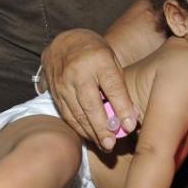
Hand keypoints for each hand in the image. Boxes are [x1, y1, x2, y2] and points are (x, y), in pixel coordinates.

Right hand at [43, 28, 138, 150]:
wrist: (64, 42)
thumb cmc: (96, 53)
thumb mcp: (113, 61)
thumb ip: (121, 86)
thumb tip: (134, 115)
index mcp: (99, 60)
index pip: (112, 88)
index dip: (122, 108)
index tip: (131, 125)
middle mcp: (78, 73)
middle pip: (91, 105)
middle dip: (103, 127)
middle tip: (113, 144)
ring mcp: (63, 84)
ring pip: (77, 113)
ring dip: (91, 132)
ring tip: (104, 145)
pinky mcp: (54, 93)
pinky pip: (67, 115)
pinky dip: (79, 128)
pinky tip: (90, 137)